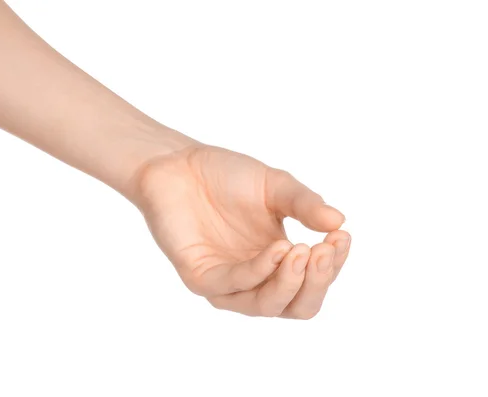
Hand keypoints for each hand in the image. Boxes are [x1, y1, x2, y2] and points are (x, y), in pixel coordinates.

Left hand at [134, 144, 350, 318]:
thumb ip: (305, 205)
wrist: (178, 163)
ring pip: (267, 305)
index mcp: (277, 262)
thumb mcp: (276, 186)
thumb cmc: (226, 176)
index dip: (332, 266)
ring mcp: (227, 281)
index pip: (313, 282)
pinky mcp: (199, 276)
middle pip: (296, 306)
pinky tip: (276, 251)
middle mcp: (255, 278)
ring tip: (302, 251)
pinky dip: (258, 272)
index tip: (341, 236)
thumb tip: (339, 221)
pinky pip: (232, 286)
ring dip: (290, 282)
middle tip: (324, 250)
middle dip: (316, 282)